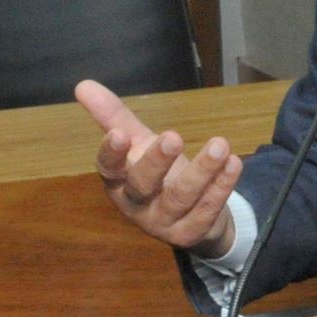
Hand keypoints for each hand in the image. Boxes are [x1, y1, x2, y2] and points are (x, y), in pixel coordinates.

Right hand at [77, 79, 241, 254]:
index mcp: (119, 182)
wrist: (188, 216)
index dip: (111, 154)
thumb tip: (82, 84)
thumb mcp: (137, 143)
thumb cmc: (156, 173)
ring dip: (202, 171)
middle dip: (157, 162)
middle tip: (173, 136)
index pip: (108, 169)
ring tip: (220, 145)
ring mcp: (165, 222)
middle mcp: (137, 205)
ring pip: (181, 198)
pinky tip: (234, 163)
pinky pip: (208, 210)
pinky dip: (222, 186)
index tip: (119, 134)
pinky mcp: (192, 232)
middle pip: (143, 185)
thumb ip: (114, 116)